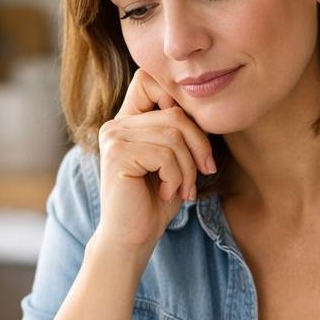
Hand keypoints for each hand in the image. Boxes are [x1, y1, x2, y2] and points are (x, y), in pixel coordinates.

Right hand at [91, 68, 215, 252]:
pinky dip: (176, 178)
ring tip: (183, 190)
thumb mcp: (175, 161)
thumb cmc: (156, 202)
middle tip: (204, 173)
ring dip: (188, 168)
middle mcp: (116, 124)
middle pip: (175, 113)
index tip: (193, 143)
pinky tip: (167, 194)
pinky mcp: (117, 154)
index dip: (179, 102)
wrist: (132, 239)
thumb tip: (205, 108)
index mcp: (128, 121)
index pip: (150, 80)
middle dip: (199, 146)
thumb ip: (181, 131)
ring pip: (174, 135)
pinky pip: (165, 154)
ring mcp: (114, 137)